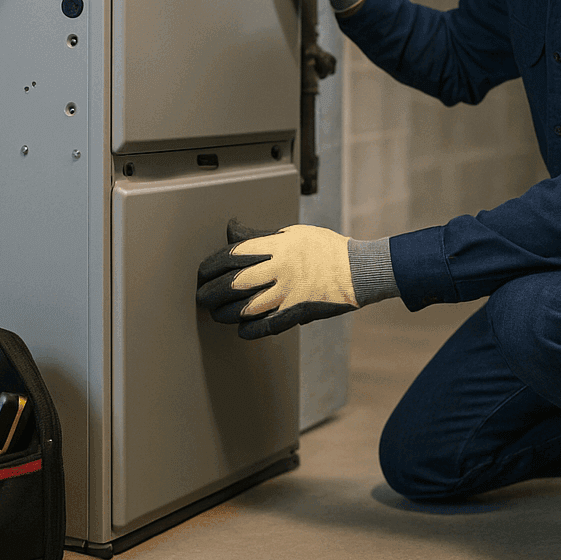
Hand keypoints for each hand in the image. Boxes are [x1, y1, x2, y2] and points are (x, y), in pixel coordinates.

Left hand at [197, 219, 358, 338]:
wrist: (359, 270)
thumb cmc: (326, 249)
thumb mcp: (293, 233)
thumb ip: (260, 236)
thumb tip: (232, 230)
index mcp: (278, 246)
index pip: (234, 255)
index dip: (212, 265)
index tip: (203, 272)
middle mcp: (280, 269)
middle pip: (234, 283)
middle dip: (211, 291)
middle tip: (202, 296)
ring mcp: (289, 292)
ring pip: (246, 307)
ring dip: (226, 313)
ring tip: (217, 313)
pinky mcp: (298, 312)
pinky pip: (267, 325)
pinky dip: (250, 329)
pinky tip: (241, 329)